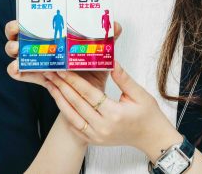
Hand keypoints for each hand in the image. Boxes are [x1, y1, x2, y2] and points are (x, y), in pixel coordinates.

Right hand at [4, 0, 122, 91]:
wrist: (90, 92)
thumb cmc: (92, 64)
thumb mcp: (100, 47)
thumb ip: (108, 36)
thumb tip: (114, 25)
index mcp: (51, 28)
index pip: (34, 10)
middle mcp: (39, 40)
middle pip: (16, 28)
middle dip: (13, 25)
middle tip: (19, 27)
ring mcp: (34, 57)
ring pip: (13, 48)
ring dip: (13, 46)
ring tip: (19, 48)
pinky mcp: (34, 75)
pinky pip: (18, 72)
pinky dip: (16, 70)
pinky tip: (18, 68)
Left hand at [42, 61, 182, 161]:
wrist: (151, 137)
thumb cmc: (148, 115)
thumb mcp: (140, 94)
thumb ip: (124, 78)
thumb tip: (112, 61)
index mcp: (115, 114)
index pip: (89, 93)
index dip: (74, 80)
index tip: (63, 69)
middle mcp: (103, 127)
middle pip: (76, 103)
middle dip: (62, 86)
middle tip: (51, 72)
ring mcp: (97, 136)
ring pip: (72, 116)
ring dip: (59, 99)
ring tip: (50, 84)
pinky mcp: (94, 140)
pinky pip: (75, 127)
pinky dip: (66, 113)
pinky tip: (59, 101)